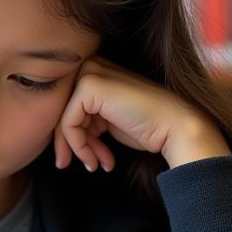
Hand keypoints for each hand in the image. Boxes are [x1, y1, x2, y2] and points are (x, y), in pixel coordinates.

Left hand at [54, 57, 229, 170]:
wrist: (174, 127)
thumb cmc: (146, 127)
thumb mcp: (107, 120)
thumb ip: (84, 119)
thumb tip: (57, 138)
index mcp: (95, 71)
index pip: (66, 106)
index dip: (73, 136)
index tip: (88, 159)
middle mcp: (90, 66)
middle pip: (60, 111)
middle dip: (71, 144)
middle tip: (84, 166)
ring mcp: (90, 72)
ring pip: (62, 119)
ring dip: (79, 149)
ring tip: (95, 165)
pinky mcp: (89, 85)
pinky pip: (68, 123)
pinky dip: (80, 146)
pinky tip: (98, 160)